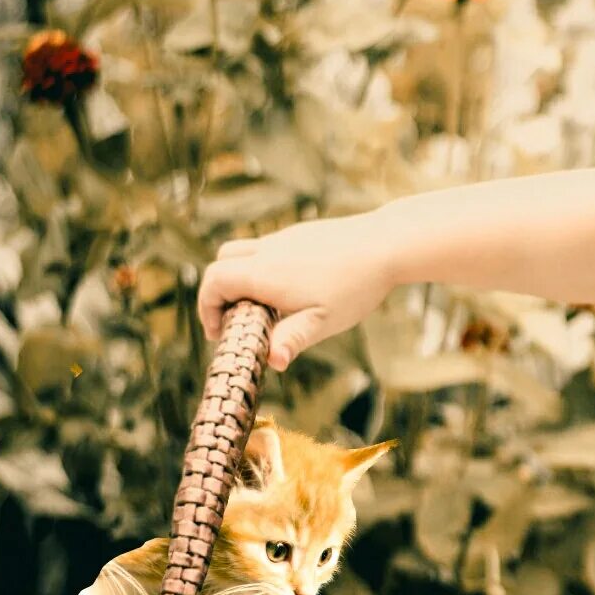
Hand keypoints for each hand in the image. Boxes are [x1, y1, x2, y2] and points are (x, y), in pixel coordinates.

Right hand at [197, 213, 392, 370]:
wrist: (386, 243)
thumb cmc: (355, 286)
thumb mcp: (323, 322)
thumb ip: (292, 340)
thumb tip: (271, 362)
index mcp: (264, 274)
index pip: (214, 283)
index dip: (207, 309)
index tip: (220, 334)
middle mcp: (267, 251)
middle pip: (221, 263)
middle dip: (219, 293)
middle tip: (236, 322)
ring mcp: (283, 238)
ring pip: (243, 251)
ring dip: (240, 278)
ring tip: (263, 306)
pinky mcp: (299, 233)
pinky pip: (266, 247)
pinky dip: (262, 267)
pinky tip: (292, 288)